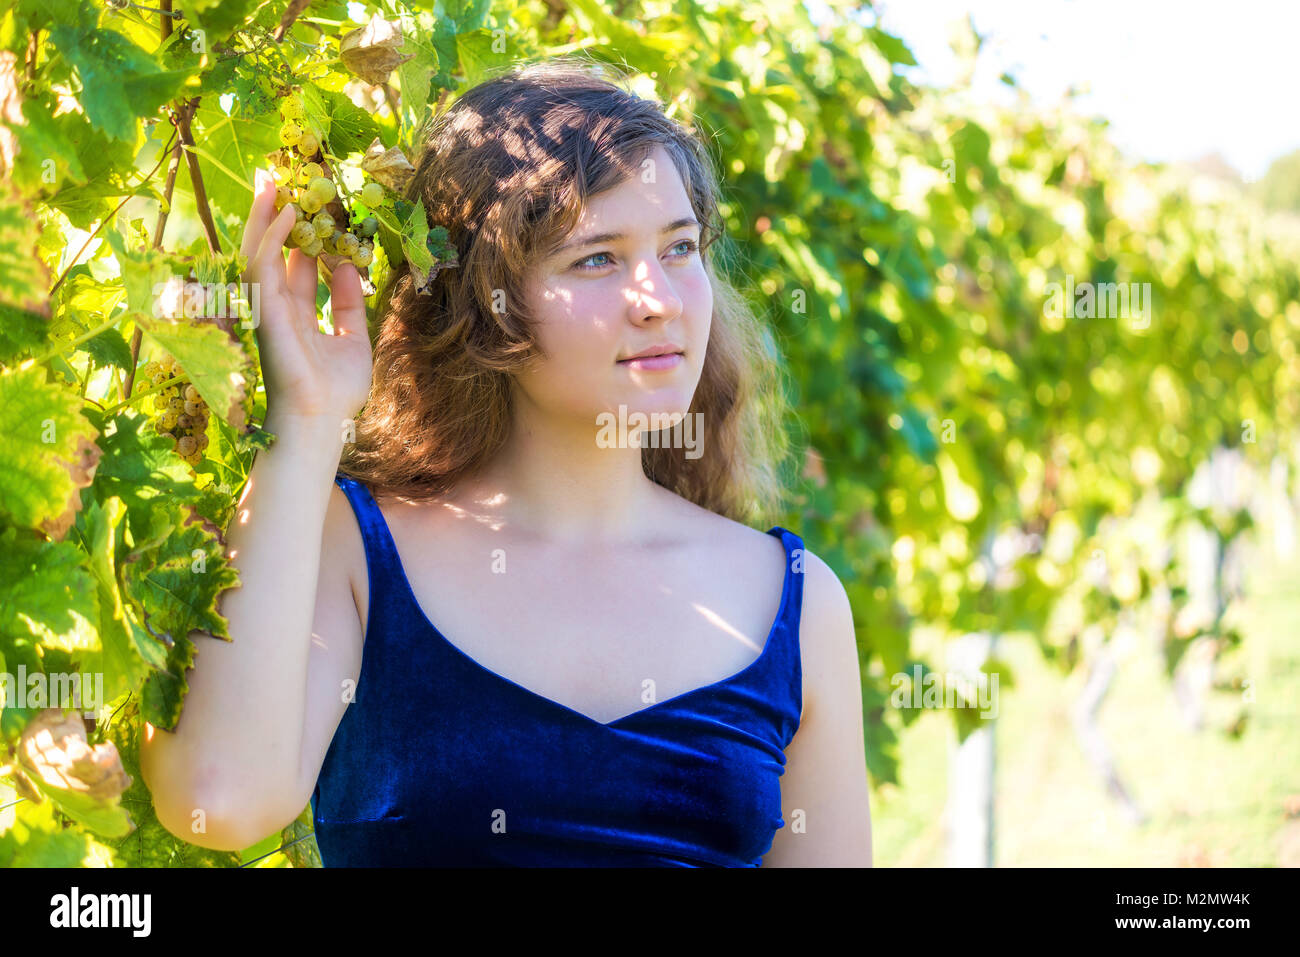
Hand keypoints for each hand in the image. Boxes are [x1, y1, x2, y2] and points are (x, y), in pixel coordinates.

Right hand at [239, 168, 373, 424]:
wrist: (322, 422)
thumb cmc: (336, 392)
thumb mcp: (353, 340)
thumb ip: (348, 305)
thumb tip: (347, 267)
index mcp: (295, 317)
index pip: (292, 268)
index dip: (299, 239)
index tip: (311, 209)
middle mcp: (276, 310)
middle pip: (269, 254)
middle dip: (272, 219)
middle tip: (280, 183)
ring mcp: (266, 310)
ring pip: (258, 252)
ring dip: (265, 217)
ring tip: (274, 182)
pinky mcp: (263, 312)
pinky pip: (263, 267)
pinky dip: (273, 239)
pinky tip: (290, 215)